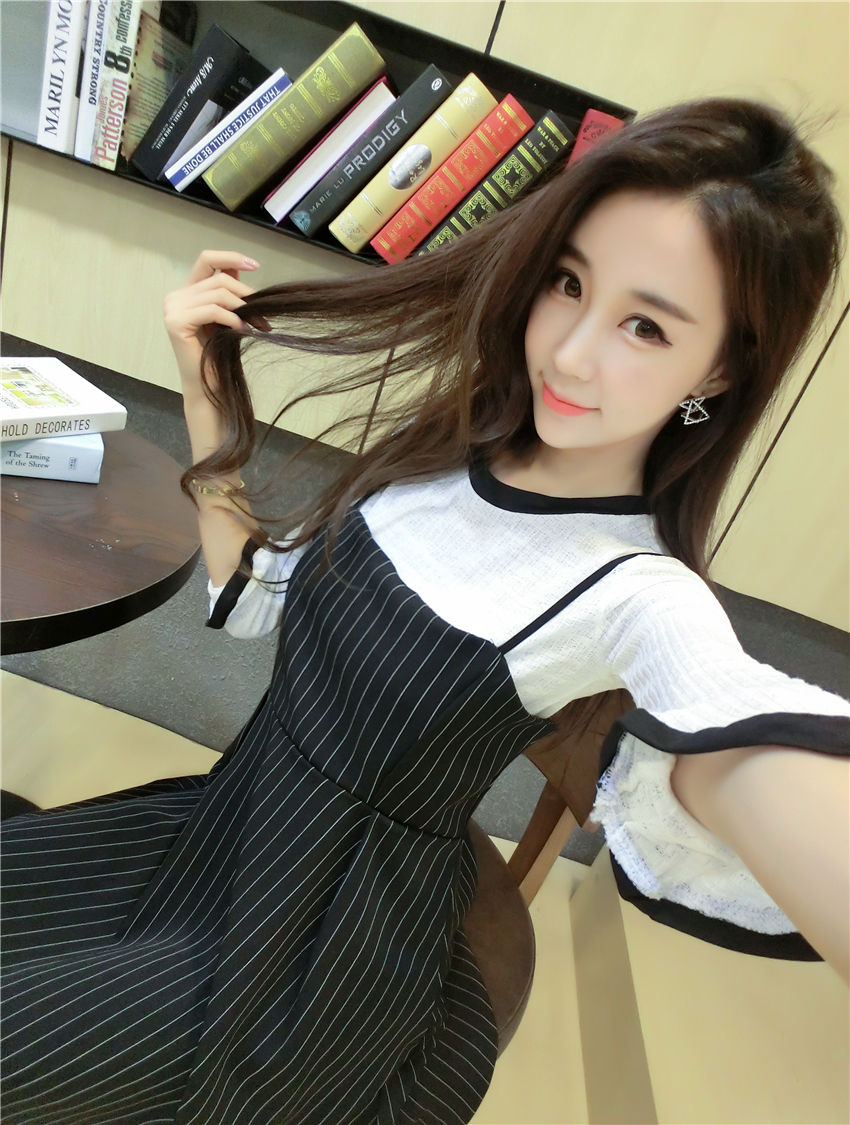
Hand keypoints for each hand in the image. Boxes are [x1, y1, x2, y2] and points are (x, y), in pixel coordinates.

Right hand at [163, 250, 268, 393]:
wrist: (209, 386)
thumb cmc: (220, 354)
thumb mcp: (228, 316)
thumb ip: (230, 292)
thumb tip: (245, 266)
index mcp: (187, 293)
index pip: (207, 259)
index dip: (231, 257)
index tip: (255, 265)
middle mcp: (176, 297)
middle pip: (218, 278)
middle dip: (246, 294)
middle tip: (264, 315)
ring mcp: (172, 309)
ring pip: (218, 293)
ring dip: (243, 309)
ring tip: (257, 325)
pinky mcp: (176, 323)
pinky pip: (212, 310)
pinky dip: (231, 319)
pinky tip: (241, 331)